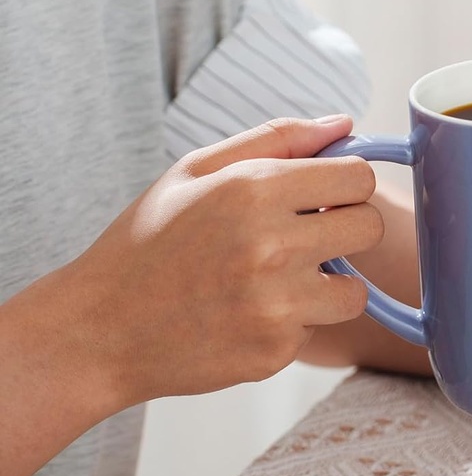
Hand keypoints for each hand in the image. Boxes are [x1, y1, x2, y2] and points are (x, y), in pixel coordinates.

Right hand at [61, 116, 384, 406]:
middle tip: (308, 236)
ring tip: (279, 280)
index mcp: (252, 191)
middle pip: (371, 228)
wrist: (98, 331)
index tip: (326, 196)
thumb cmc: (147, 243)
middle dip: (348, 228)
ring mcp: (276, 305)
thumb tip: (344, 124)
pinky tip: (247, 314)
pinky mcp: (275, 351)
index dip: (348, 184)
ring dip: (329, 284)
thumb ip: (277, 139)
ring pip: (356, 290)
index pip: (358, 177)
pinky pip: (316, 329)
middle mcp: (271, 247)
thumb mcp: (196, 171)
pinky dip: (291, 322)